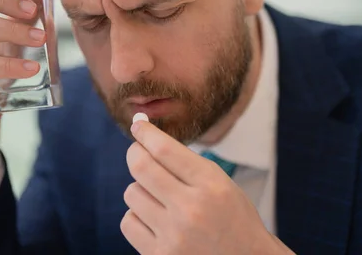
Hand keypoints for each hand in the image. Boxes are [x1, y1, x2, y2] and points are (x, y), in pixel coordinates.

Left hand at [121, 119, 294, 254]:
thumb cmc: (232, 217)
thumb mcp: (221, 182)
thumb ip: (186, 162)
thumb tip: (144, 136)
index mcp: (211, 185)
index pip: (164, 149)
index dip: (145, 132)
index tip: (138, 125)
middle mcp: (191, 209)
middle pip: (140, 166)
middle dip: (135, 153)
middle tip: (138, 151)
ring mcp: (173, 235)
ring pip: (131, 193)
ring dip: (140, 189)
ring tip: (159, 196)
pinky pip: (128, 221)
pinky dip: (137, 215)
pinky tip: (154, 218)